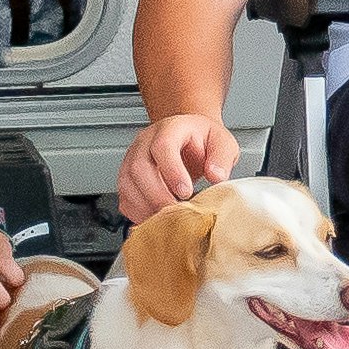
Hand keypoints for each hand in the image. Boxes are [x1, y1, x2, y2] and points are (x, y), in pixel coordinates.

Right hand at [118, 110, 234, 221]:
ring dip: (147, 207)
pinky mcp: (128, 178)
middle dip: (157, 196)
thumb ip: (222, 157)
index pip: (163, 146)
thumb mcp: (223, 142)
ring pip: (127, 185)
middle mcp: (145, 142)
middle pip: (139, 168)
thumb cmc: (203, 140)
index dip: (172, 172)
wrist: (189, 138)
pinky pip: (125, 198)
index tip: (186, 192)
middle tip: (177, 212)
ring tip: (168, 219)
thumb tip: (216, 176)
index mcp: (170, 129)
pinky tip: (156, 220)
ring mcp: (132, 159)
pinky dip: (138, 213)